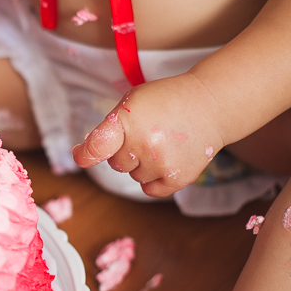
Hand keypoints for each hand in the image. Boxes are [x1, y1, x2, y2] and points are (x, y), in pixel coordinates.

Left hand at [72, 73, 225, 196]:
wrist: (210, 105)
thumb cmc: (167, 100)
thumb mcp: (133, 101)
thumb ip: (110, 126)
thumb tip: (84, 153)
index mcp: (127, 121)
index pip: (97, 146)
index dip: (85, 154)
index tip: (80, 155)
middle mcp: (143, 145)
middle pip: (116, 164)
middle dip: (126, 151)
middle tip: (146, 134)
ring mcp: (161, 164)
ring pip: (134, 176)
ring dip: (142, 164)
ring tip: (162, 143)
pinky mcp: (177, 179)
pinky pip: (150, 189)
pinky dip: (154, 179)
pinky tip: (165, 159)